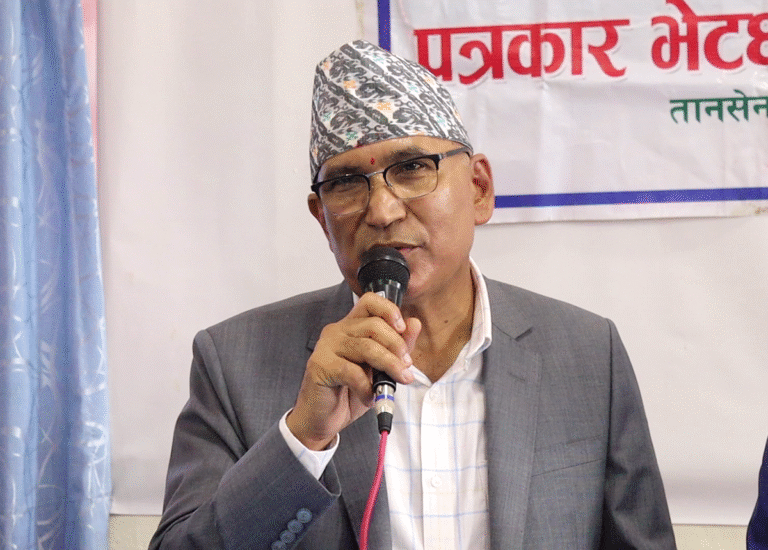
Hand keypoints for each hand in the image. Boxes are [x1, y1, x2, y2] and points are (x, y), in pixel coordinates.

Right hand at [286, 292, 419, 450]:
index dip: (389, 310)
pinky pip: (352, 371)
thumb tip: (414, 324)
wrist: (322, 418)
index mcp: (351, 326)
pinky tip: (370, 397)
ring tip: (395, 382)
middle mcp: (337, 331)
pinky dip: (367, 387)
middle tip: (405, 368)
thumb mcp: (380, 369)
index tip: (402, 328)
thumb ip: (397, 346)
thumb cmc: (350, 392)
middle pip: (373, 325)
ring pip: (366, 347)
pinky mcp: (320, 365)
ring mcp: (326, 347)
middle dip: (396, 347)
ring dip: (388, 366)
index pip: (370, 302)